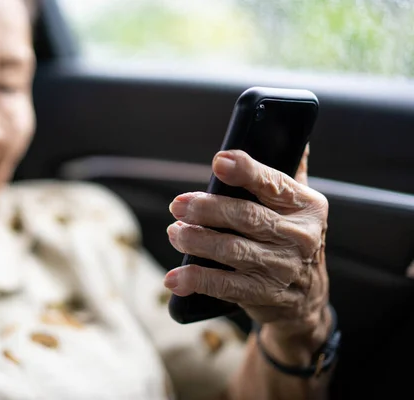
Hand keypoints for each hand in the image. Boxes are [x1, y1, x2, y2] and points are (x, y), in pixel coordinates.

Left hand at [164, 147, 328, 340]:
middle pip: (246, 217)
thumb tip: (286, 130)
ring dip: (196, 240)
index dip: (245, 171)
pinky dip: (196, 279)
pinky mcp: (263, 293)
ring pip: (232, 250)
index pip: (273, 183)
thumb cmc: (291, 239)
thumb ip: (286, 172)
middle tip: (178, 205)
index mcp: (306, 205)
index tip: (219, 162)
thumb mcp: (300, 205)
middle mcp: (298, 236)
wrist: (306, 298)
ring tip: (175, 232)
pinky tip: (175, 277)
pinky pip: (225, 285)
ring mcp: (281, 268)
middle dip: (206, 208)